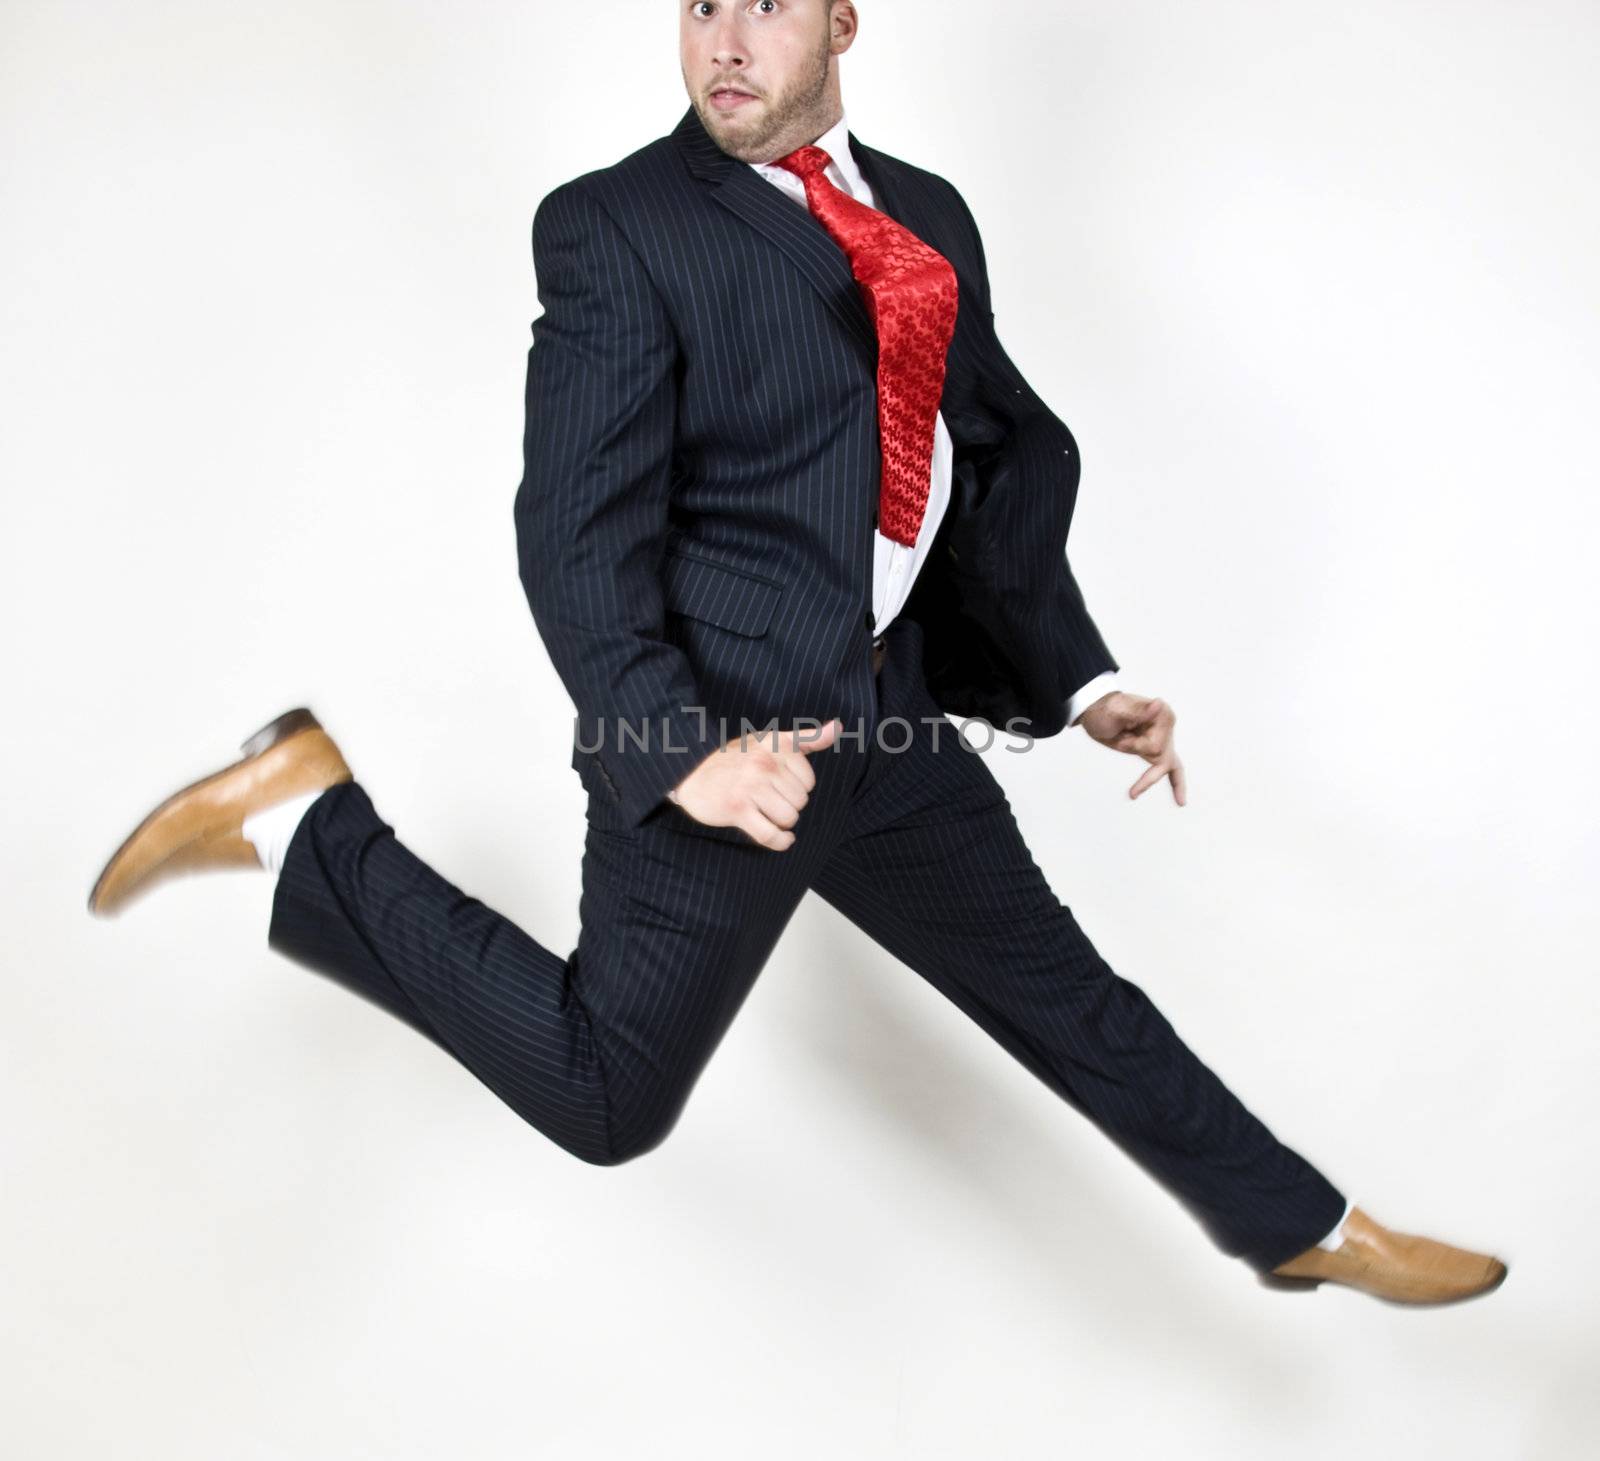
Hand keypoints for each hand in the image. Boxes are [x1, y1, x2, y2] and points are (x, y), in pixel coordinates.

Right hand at [666, 717, 841, 848]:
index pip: (809, 781)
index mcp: (774, 746)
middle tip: (768, 800)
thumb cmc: (735, 759)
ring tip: (766, 813)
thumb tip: (838, 727)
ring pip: (789, 818)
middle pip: (800, 802)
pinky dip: (780, 842)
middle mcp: (764, 764)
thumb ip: (807, 738)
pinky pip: (771, 834)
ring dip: (781, 822)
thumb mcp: (770, 741)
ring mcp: (750, 787)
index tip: (779, 784)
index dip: (797, 787)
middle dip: (789, 805)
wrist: (690, 774)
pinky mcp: (737, 809)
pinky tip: (782, 839)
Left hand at [1077, 692, 1186, 804]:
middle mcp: (1167, 726)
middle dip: (1138, 753)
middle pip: (1161, 757)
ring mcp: (1163, 739)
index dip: (1134, 746)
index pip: (1155, 745)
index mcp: (1162, 714)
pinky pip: (1173, 771)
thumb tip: (1158, 703)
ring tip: (1130, 773)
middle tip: (1121, 741)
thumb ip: (1139, 710)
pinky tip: (1181, 802)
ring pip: (1172, 767)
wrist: (1095, 713)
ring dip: (1145, 774)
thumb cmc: (1105, 710)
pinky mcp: (1156, 749)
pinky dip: (1177, 785)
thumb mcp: (1116, 710)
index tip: (1121, 735)